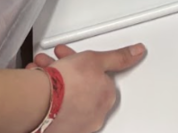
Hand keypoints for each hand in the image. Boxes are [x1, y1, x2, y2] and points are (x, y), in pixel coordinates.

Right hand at [28, 42, 145, 132]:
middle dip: (69, 70)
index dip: (85, 63)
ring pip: (68, 96)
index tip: (75, 59)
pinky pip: (56, 108)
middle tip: (58, 63)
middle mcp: (95, 115)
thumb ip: (119, 57)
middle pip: (84, 86)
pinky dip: (49, 95)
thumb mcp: (97, 59)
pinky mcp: (60, 130)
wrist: (40, 101)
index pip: (100, 76)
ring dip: (57, 79)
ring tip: (46, 71)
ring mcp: (78, 124)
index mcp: (107, 98)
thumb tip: (137, 52)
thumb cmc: (67, 83)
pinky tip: (41, 86)